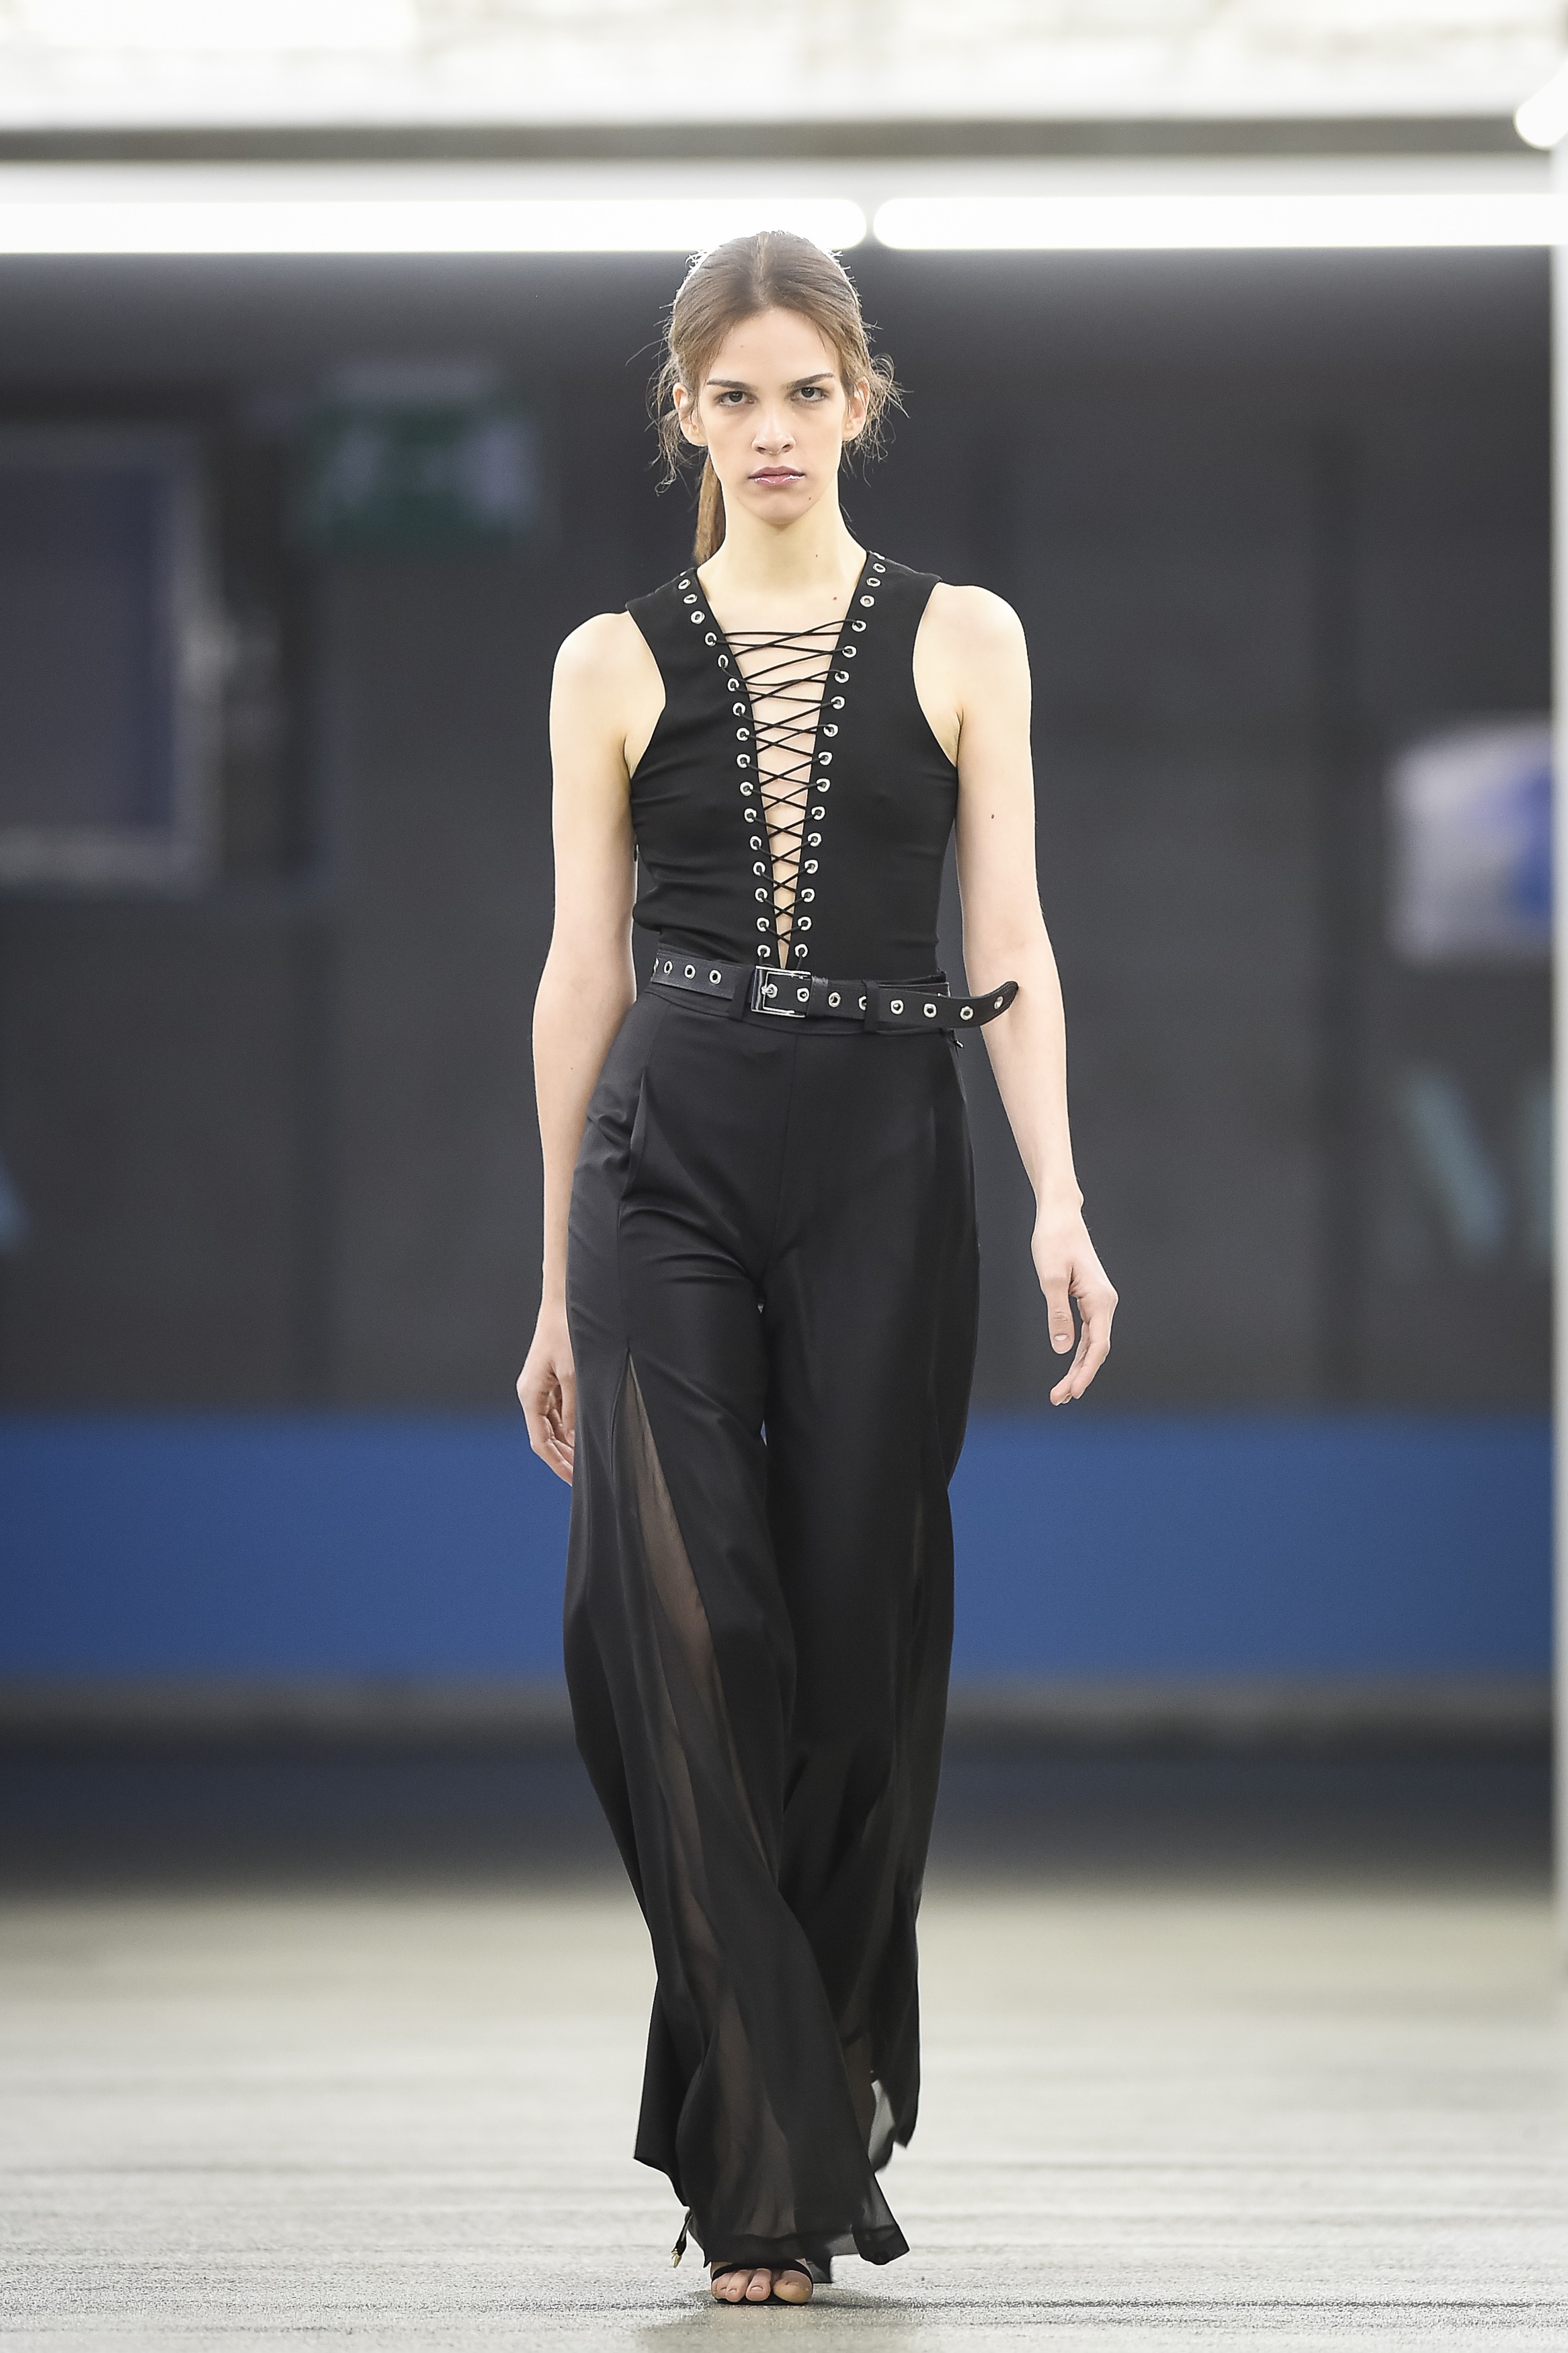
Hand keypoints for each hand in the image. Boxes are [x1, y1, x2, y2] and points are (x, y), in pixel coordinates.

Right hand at [517, 1306, 575, 1482]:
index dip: (557, 1463)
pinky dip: (570, 1427)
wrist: (563, 1305)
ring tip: (588, 1461)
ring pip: (552, 1426)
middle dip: (563, 1457)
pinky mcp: (550, 1383)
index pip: (540, 1441)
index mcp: (530, 1395)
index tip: (574, 1480)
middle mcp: (531, 1395)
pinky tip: (585, 1437)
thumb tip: (573, 1438)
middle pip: (545, 1437)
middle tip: (585, 1476)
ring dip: (568, 1444)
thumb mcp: (574, 1374)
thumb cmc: (566, 1334)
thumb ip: (574, 1409)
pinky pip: (558, 1413)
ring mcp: (540, 1389)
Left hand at [1032, 1204, 1116, 1404]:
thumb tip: (1062, 1348)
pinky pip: (1087, 1334)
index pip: (1097, 1346)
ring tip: (1061, 1393)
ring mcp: (1098, 1302)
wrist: (1061, 1217)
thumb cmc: (1054, 1241)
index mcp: (1100, 1300)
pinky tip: (1069, 1369)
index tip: (1073, 1392)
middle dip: (1079, 1377)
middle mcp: (1104, 1303)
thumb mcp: (1050, 1278)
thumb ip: (1057, 1314)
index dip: (1086, 1372)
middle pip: (1096, 1350)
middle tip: (1059, 1399)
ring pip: (1092, 1344)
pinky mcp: (1089, 1300)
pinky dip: (1078, 1353)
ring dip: (1078, 1369)